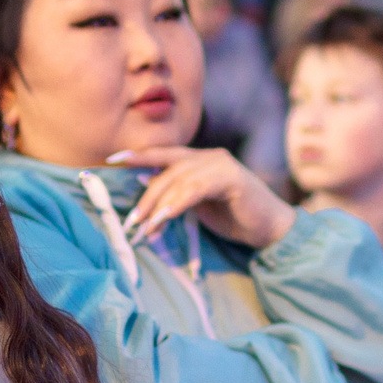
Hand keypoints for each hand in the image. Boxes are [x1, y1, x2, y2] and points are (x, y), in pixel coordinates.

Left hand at [112, 147, 296, 248]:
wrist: (270, 229)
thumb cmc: (235, 217)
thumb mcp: (198, 205)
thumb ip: (176, 193)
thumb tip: (144, 185)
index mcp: (201, 159)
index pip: (164, 153)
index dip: (138, 155)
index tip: (112, 159)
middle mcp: (210, 156)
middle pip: (168, 169)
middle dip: (147, 195)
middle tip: (134, 220)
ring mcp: (221, 165)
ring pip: (179, 179)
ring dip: (159, 204)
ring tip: (147, 227)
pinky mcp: (231, 178)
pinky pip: (196, 189)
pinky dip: (177, 203)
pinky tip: (165, 217)